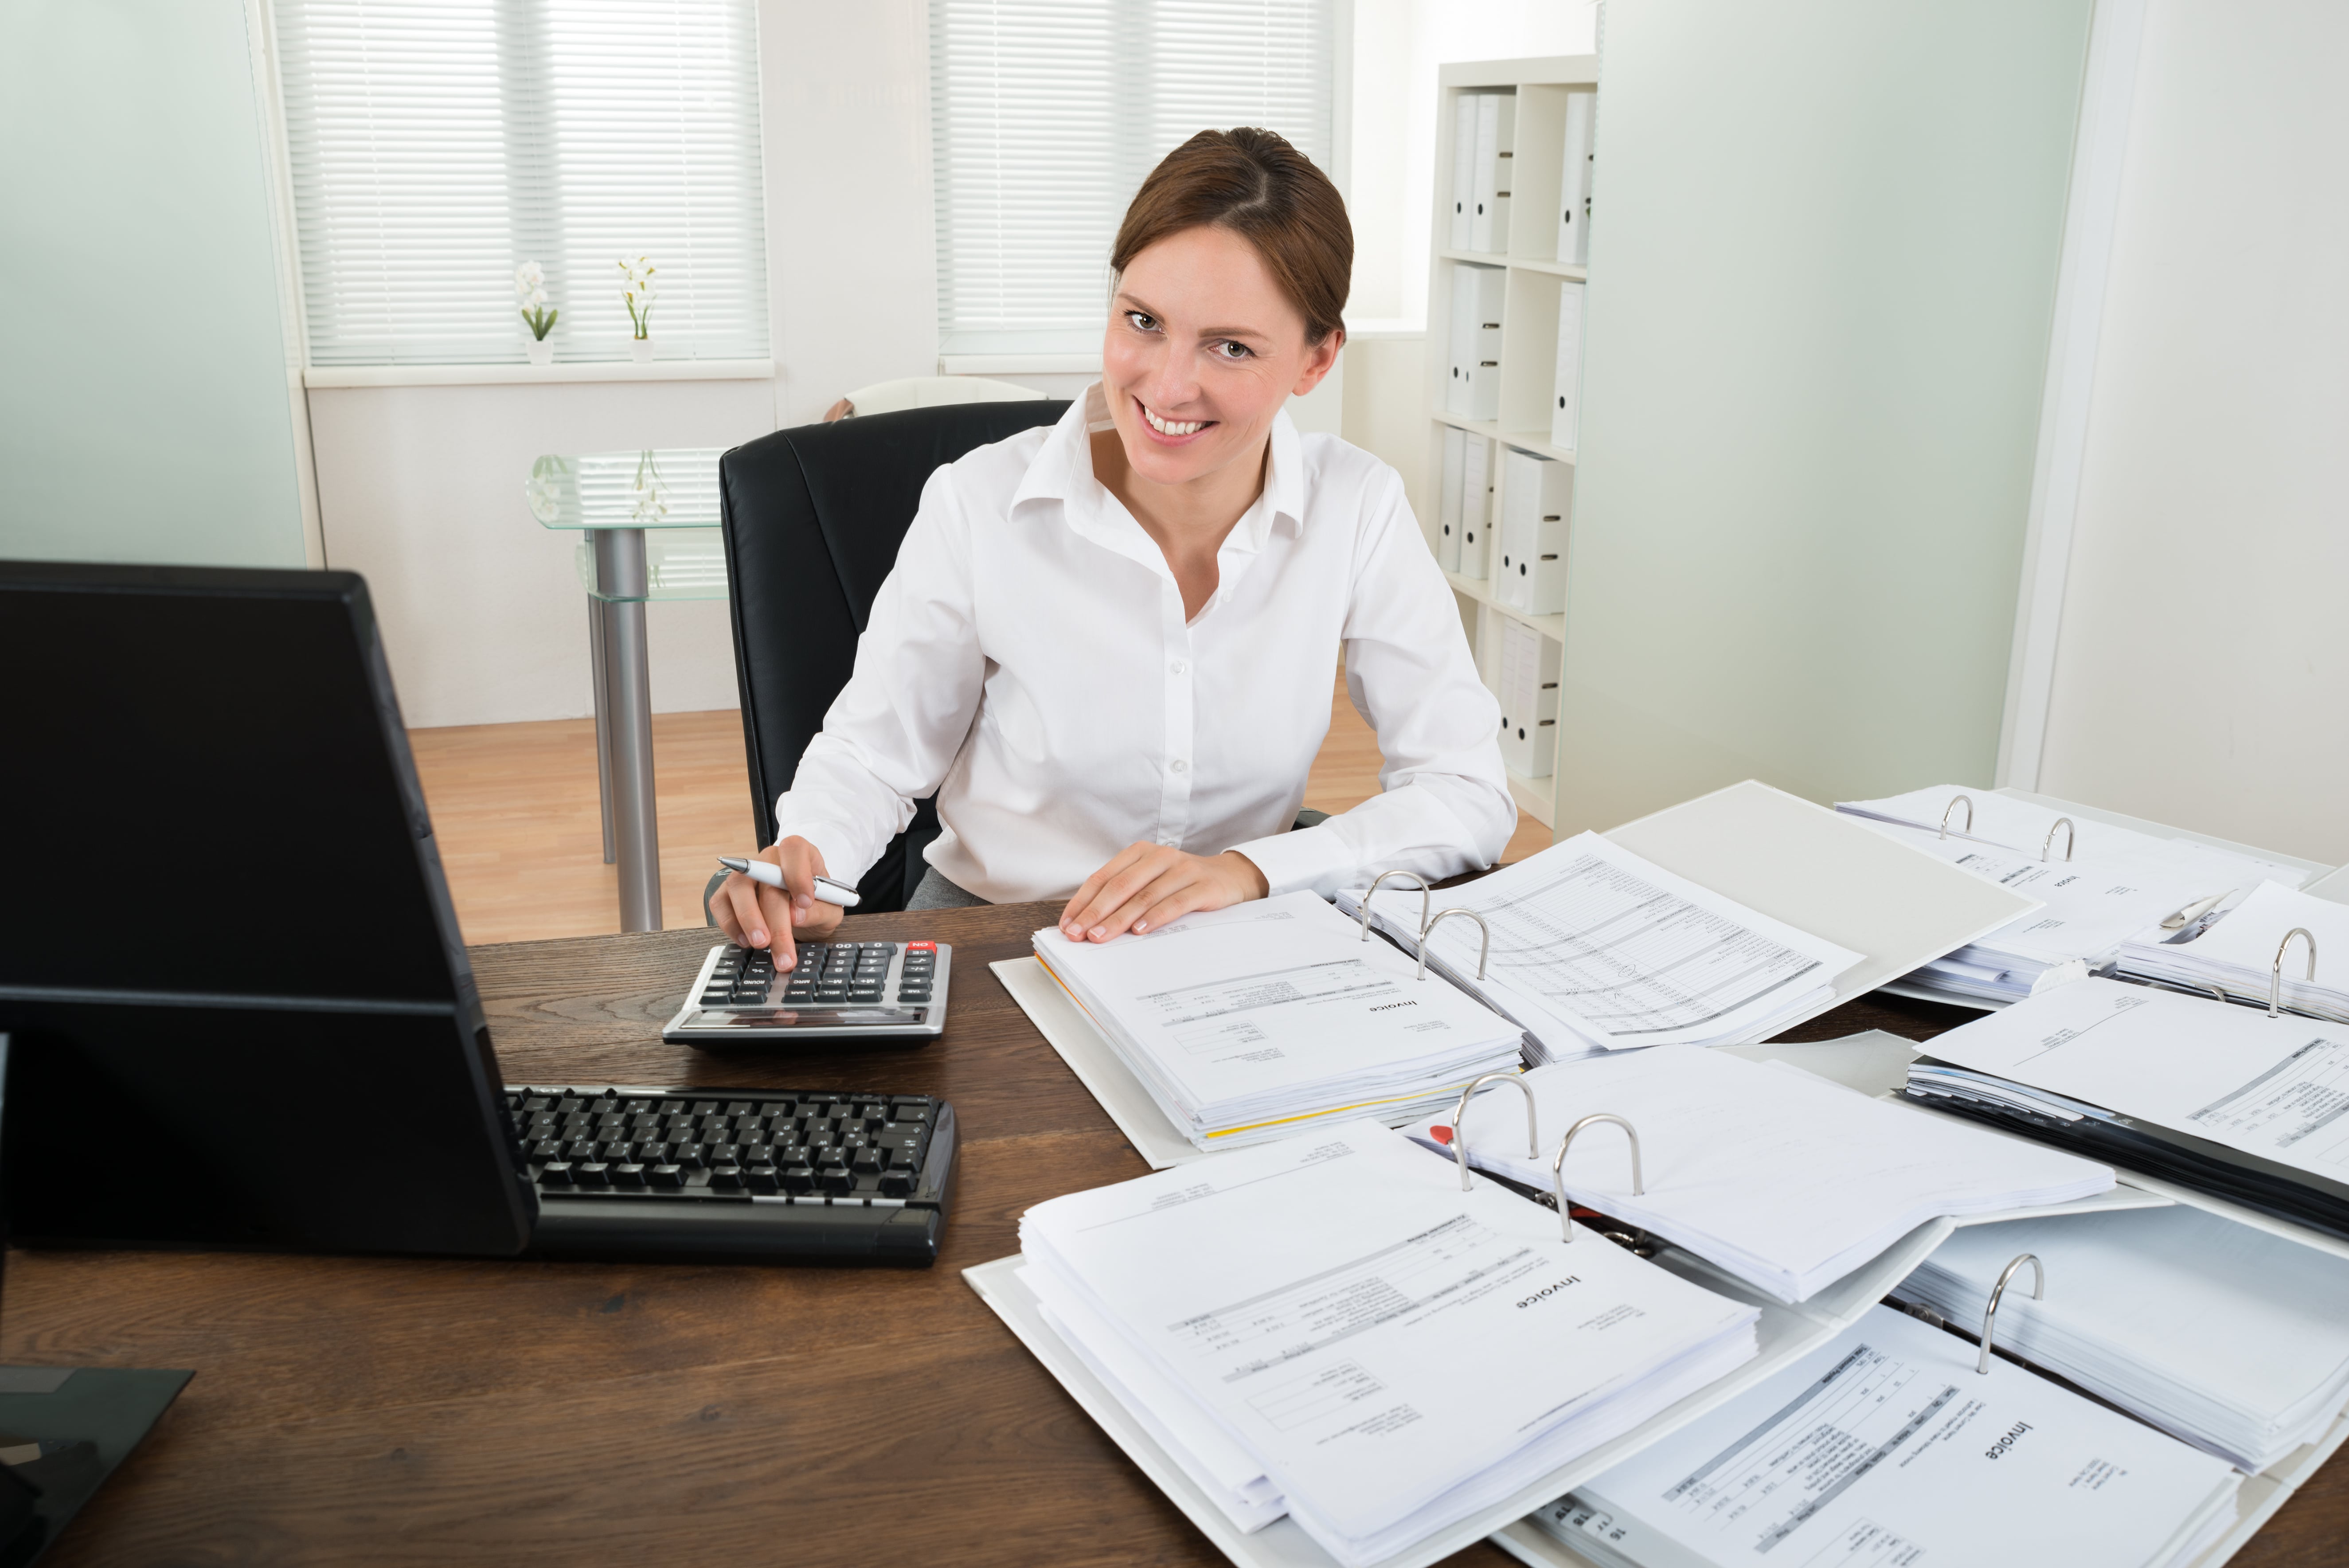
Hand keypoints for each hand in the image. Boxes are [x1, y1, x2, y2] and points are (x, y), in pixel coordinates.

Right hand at [710, 836, 844, 969]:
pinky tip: (746, 941)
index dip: (798, 874)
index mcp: (799, 853)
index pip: (794, 849)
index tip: (806, 903)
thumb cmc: (816, 904)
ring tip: (761, 944)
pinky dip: (730, 924)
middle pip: (765, 877)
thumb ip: (819, 911)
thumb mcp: (831, 910)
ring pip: (737, 886)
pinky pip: (720, 903)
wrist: (802, 910)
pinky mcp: (728, 891)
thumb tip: (796, 915)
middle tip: (781, 945)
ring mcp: (746, 873)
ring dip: (748, 918)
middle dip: (774, 917)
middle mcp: (770, 858)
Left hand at [1058, 845, 1268, 943]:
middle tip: (1078, 934)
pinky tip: (1139, 932)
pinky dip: (1154, 918)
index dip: (1082, 902)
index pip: (1103, 877)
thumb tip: (1087, 924)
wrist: (1230, 877)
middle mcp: (1159, 857)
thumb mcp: (1151, 882)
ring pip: (1144, 896)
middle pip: (1120, 886)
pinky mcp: (1203, 886)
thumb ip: (1124, 897)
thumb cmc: (1182, 884)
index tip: (1067, 925)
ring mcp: (1182, 870)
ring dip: (1119, 919)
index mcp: (1140, 853)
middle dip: (1095, 913)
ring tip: (1101, 937)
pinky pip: (1174, 903)